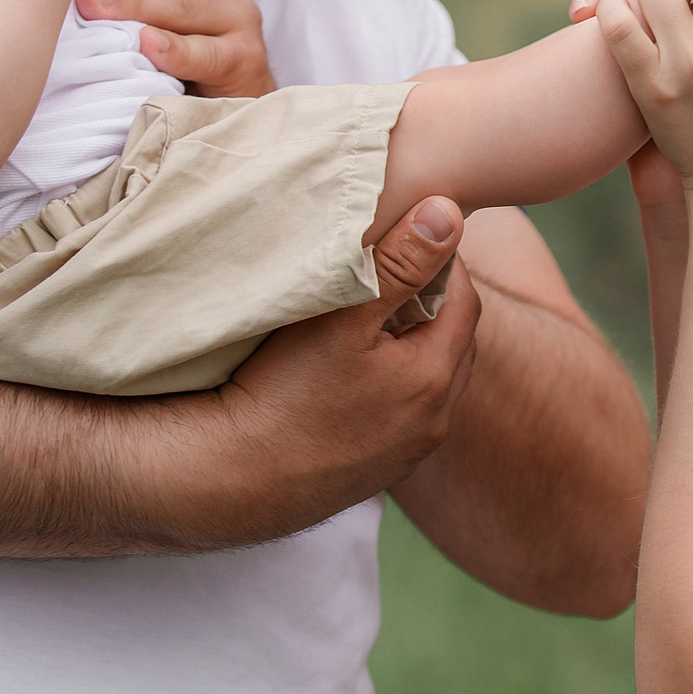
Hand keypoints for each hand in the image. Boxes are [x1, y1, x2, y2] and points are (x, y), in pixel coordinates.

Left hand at [79, 0, 274, 97]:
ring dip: (131, 2)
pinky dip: (176, 51)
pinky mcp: (243, 57)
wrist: (238, 103)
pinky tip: (148, 47)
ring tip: (89, 4)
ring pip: (178, 2)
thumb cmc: (177, 53)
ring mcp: (234, 14)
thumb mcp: (145, 8)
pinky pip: (205, 53)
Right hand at [210, 195, 482, 520]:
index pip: (463, 298)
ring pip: (427, 379)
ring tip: (364, 322)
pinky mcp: (375, 473)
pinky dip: (389, 384)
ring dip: (408, 346)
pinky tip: (348, 375)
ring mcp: (406, 453)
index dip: (437, 261)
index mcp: (436, 377)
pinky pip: (401, 414)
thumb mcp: (342, 315)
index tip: (401, 239)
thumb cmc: (282, 392)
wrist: (229, 481)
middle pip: (450, 340)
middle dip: (428, 302)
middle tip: (385, 274)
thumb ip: (400, 261)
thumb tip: (450, 212)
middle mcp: (434, 421)